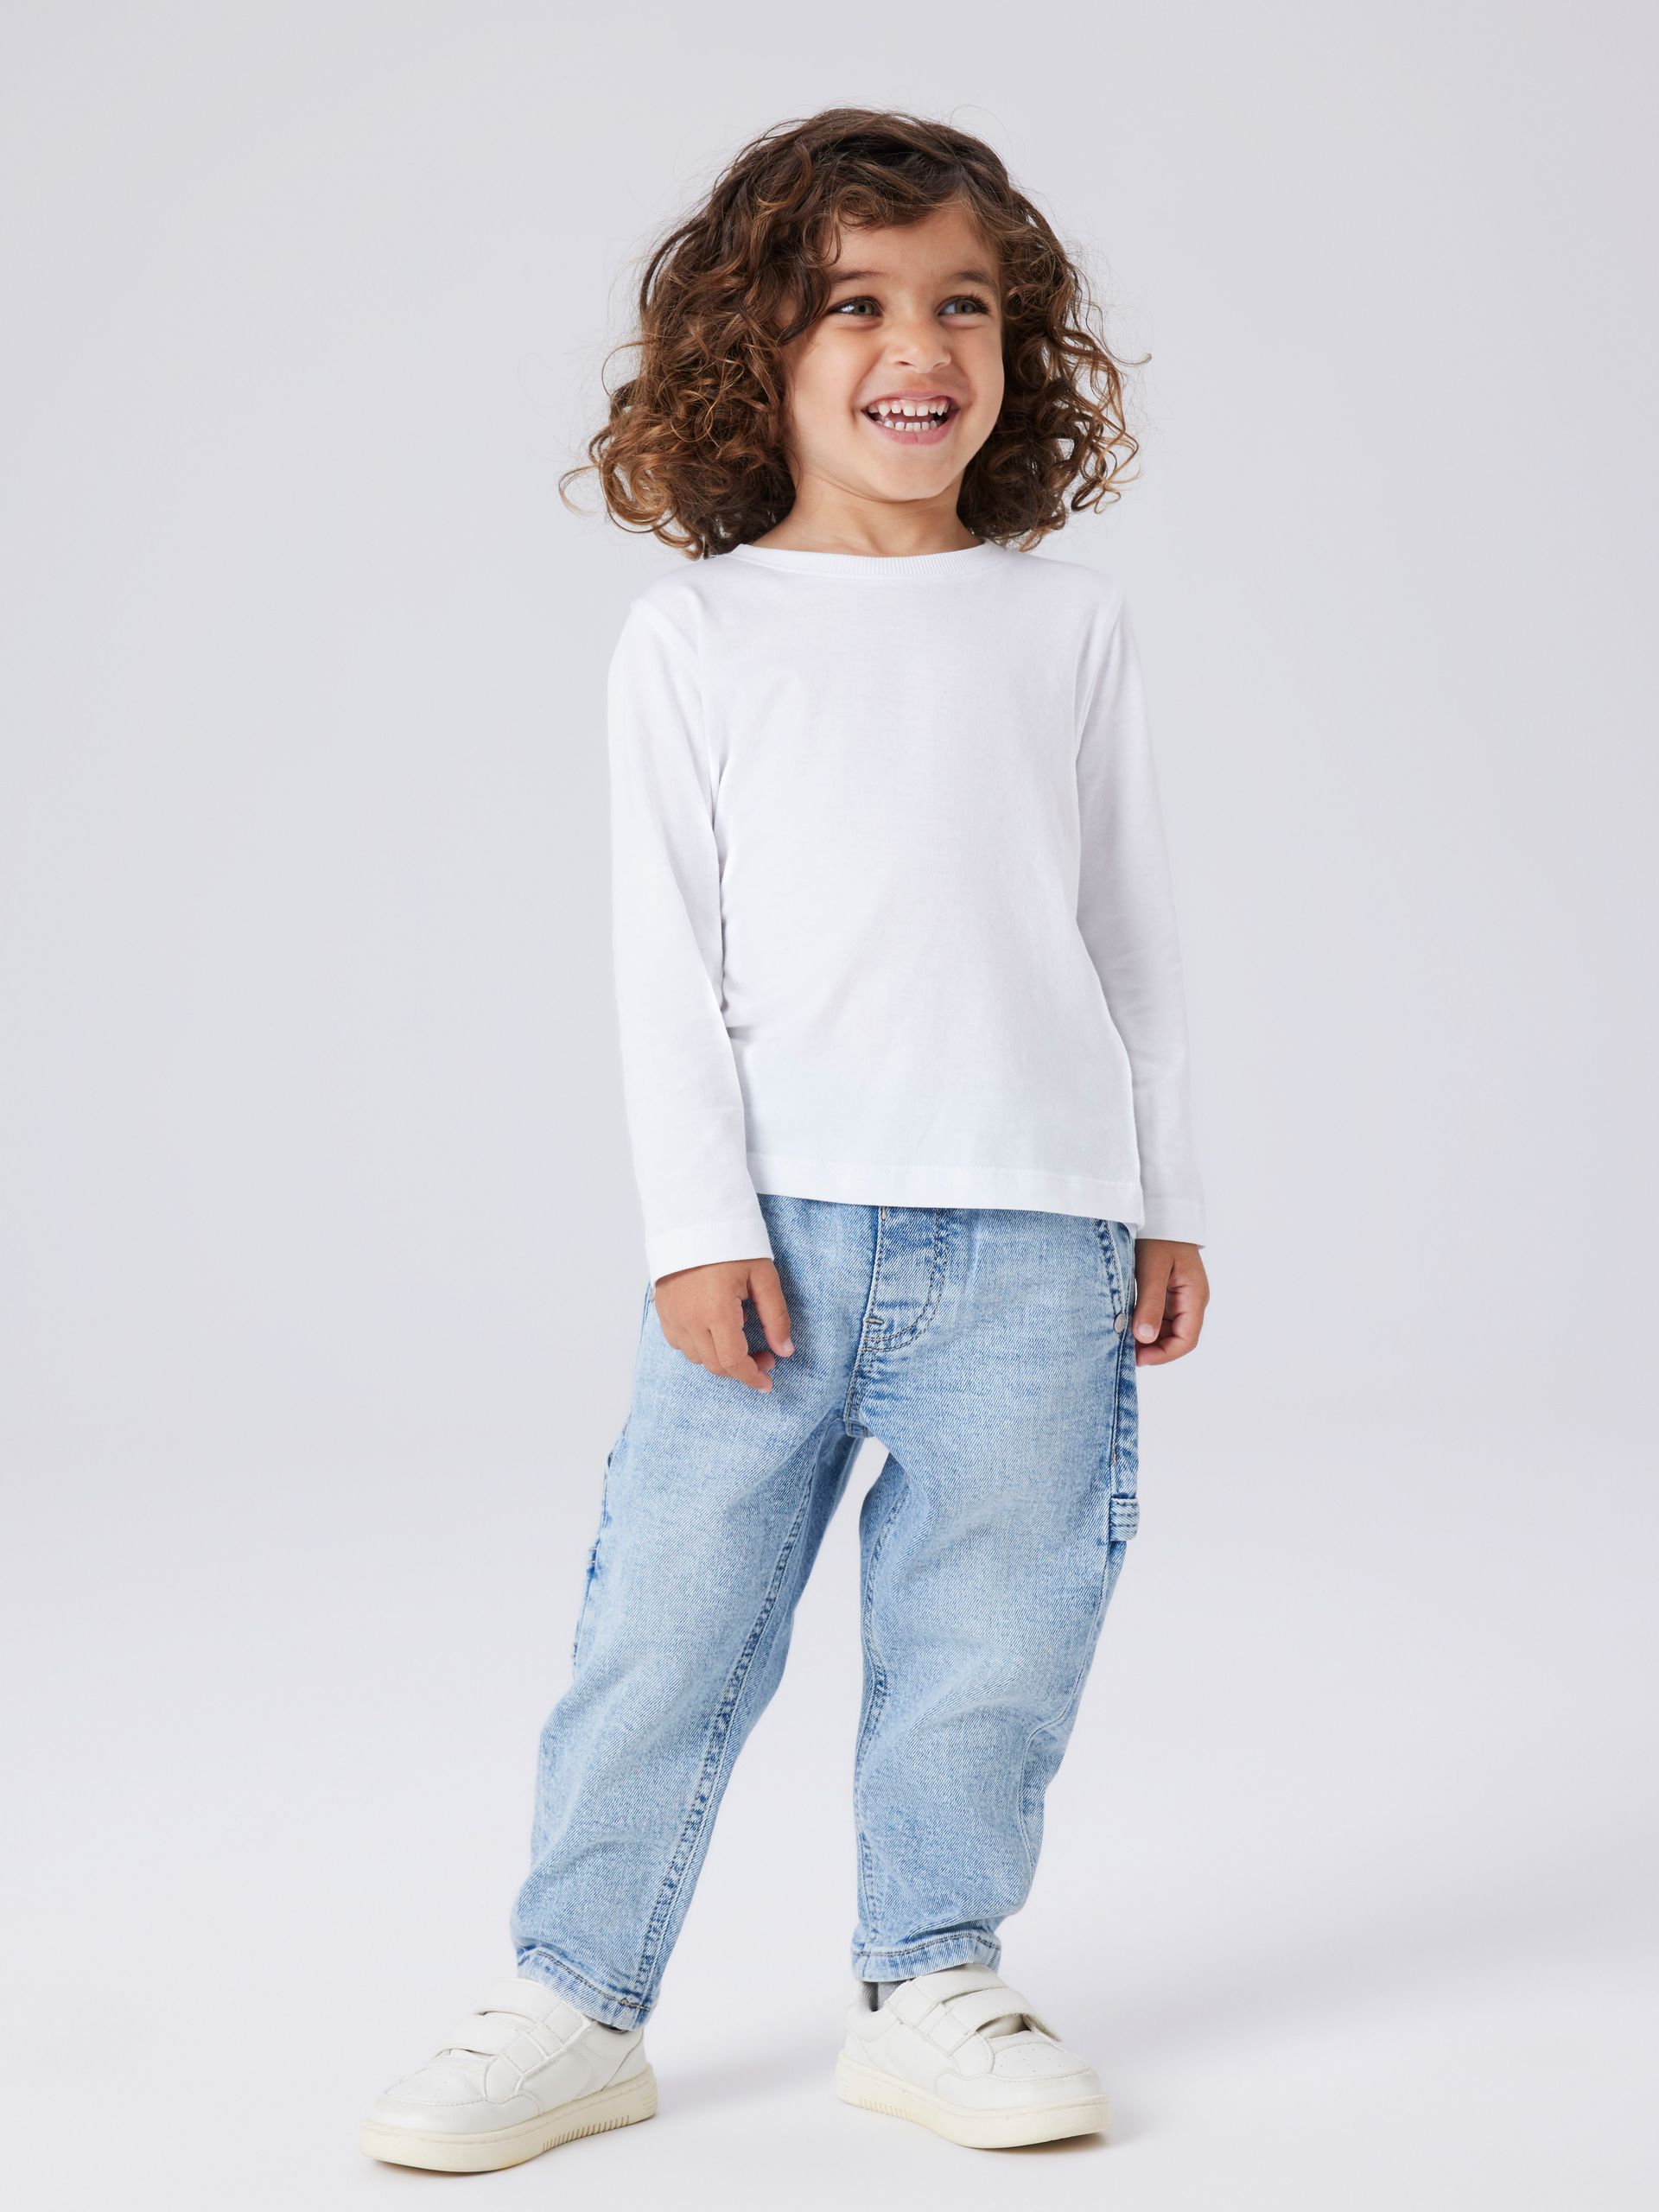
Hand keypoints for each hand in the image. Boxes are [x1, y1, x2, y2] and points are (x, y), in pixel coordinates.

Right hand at [653, 1256, 794, 1391]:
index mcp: (716, 1311)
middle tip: (764, 1356)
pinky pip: (679, 1344)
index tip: (767, 1382)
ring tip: (740, 1338)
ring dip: (720, 1359)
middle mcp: (689, 1319)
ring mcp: (672, 1316)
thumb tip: (785, 1350)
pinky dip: (699, 1347)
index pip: (734, 1362)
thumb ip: (775, 1316)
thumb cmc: (731, 1245)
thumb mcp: (763, 1276)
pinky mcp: (663, 1311)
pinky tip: (714, 1331)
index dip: (752, 1377)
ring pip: (697, 1358)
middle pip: (716, 1365)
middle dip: (742, 1369)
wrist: (692, 1221)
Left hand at [1130, 1239, 1208, 1364]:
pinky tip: (1126, 1324)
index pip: (1186, 1340)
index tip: (1138, 1358)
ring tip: (1122, 1339)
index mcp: (1194, 1296)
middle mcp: (1191, 1300)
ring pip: (1167, 1330)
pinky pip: (1160, 1317)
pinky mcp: (1169, 1292)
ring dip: (1148, 1338)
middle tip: (1124, 1351)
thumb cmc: (1159, 1236)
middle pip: (1177, 1338)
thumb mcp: (1151, 1269)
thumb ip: (1150, 1304)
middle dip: (1153, 1349)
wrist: (1160, 1211)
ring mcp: (1181, 1297)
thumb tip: (1145, 1338)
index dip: (1163, 1355)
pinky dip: (1145, 1324)